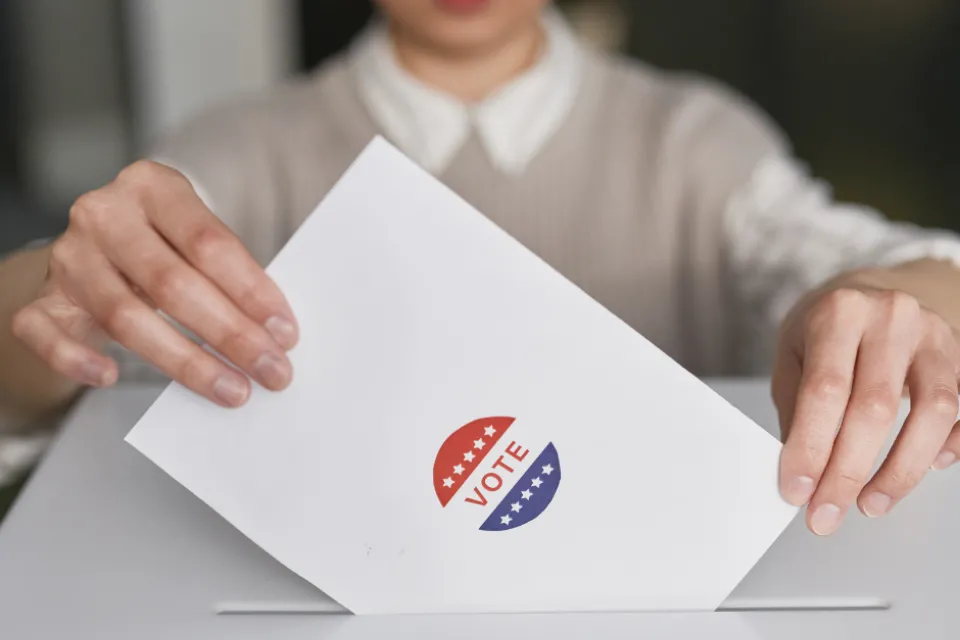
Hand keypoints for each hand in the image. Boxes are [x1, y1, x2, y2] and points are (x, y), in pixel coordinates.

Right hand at [11, 161, 298, 406]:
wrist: (96, 246)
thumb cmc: (165, 244)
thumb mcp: (196, 237)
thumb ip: (229, 272)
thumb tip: (275, 332)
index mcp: (152, 186)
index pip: (209, 242)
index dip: (251, 291)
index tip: (285, 332)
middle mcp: (104, 213)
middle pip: (172, 283)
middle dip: (230, 334)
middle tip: (271, 370)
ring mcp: (68, 256)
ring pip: (124, 316)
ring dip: (185, 361)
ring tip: (232, 390)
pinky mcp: (41, 296)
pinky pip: (44, 332)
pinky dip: (75, 359)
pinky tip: (110, 377)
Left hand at [773, 277, 959, 534]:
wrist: (866, 294)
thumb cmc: (823, 330)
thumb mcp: (791, 357)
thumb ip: (796, 411)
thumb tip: (802, 477)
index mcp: (839, 313)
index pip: (825, 390)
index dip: (811, 448)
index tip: (798, 492)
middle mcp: (891, 317)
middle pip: (875, 408)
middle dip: (848, 472)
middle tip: (827, 514)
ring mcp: (934, 335)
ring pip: (932, 412)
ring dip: (900, 471)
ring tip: (869, 504)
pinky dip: (946, 447)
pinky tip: (925, 468)